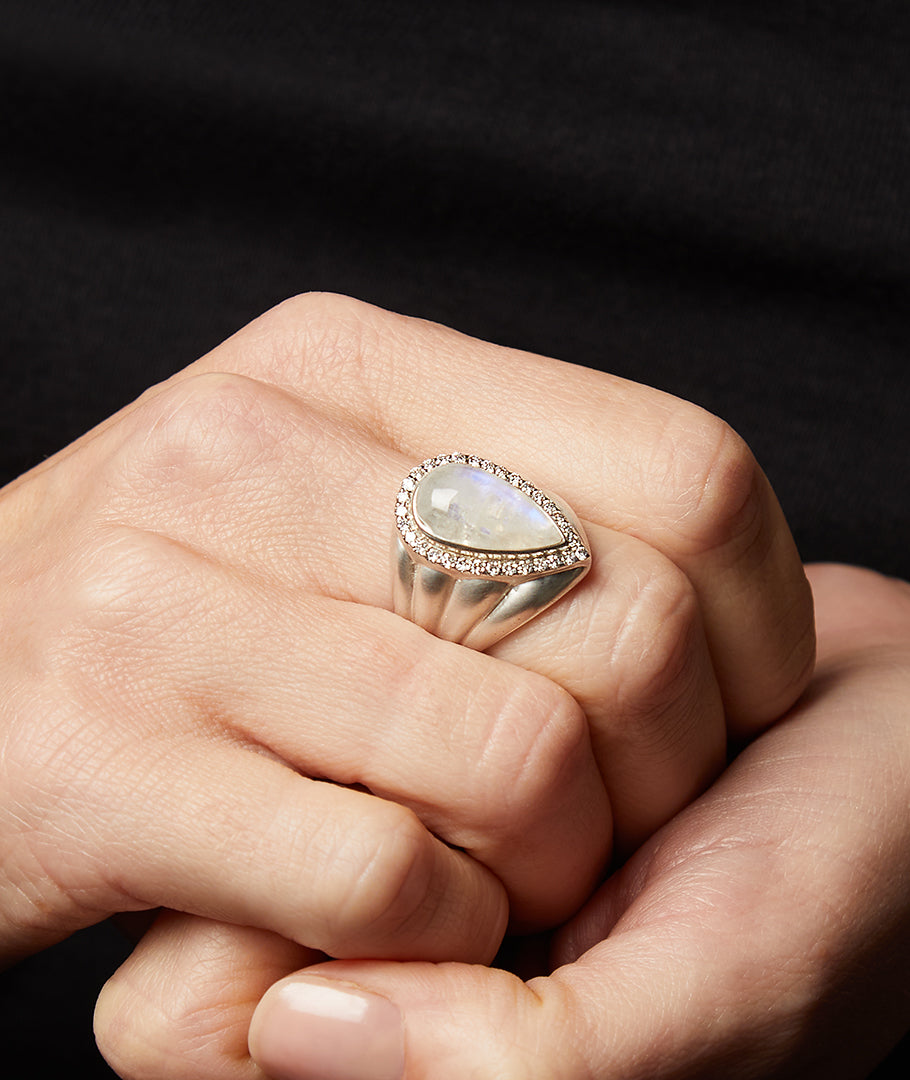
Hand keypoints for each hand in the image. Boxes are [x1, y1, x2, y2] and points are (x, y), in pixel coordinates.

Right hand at [68, 294, 809, 1077]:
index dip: (756, 615)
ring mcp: (162, 603)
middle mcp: (248, 451)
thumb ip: (487, 491)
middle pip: (624, 627)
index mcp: (344, 364)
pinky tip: (411, 917)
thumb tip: (695, 580)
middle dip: (661, 768)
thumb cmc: (177, 597)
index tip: (728, 699)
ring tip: (505, 871)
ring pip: (519, 764)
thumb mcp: (324, 484)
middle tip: (611, 811)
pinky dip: (442, 931)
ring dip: (551, 864)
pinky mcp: (101, 762)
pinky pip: (385, 878)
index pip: (684, 471)